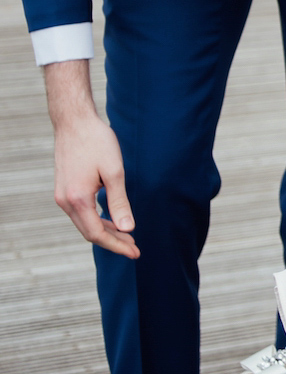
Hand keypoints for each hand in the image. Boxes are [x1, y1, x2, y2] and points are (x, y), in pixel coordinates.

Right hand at [44, 62, 138, 256]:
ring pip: (84, 224)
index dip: (117, 245)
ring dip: (105, 232)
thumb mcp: (114, 171)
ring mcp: (62, 195)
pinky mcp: (63, 189)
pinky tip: (111, 219)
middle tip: (135, 247)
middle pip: (89, 233)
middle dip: (113, 242)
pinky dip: (96, 220)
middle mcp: (65, 201)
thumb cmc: (96, 141)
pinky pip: (80, 213)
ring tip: (127, 235)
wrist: (74, 121)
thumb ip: (119, 202)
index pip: (97, 234)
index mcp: (78, 198)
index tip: (135, 252)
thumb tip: (127, 228)